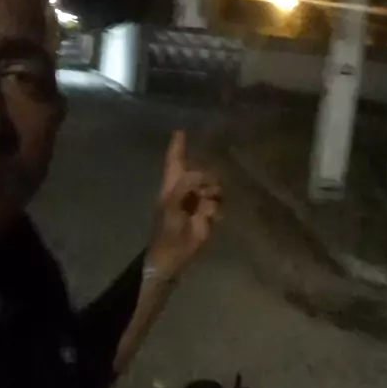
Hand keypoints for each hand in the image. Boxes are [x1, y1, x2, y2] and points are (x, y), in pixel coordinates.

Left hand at [147, 131, 221, 279]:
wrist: (173, 256)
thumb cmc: (167, 230)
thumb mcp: (172, 204)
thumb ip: (186, 184)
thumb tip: (203, 176)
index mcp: (171, 186)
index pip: (175, 161)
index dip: (177, 147)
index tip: (180, 131)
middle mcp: (185, 190)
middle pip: (200, 172)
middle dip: (205, 177)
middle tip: (205, 191)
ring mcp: (198, 203)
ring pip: (213, 186)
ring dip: (213, 192)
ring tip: (207, 207)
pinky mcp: (208, 215)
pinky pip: (219, 202)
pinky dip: (217, 207)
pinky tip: (211, 216)